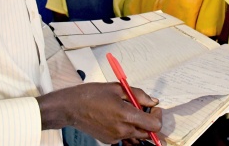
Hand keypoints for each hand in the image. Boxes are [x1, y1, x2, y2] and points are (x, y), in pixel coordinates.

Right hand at [36, 82, 161, 143]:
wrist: (71, 107)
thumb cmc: (91, 94)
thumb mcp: (118, 88)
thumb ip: (139, 95)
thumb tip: (153, 101)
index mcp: (126, 115)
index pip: (154, 125)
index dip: (157, 116)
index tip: (153, 108)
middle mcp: (122, 130)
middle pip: (147, 133)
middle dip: (149, 121)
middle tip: (142, 108)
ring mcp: (115, 137)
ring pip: (136, 136)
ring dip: (138, 126)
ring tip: (129, 113)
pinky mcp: (109, 141)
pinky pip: (125, 137)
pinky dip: (127, 129)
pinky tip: (118, 118)